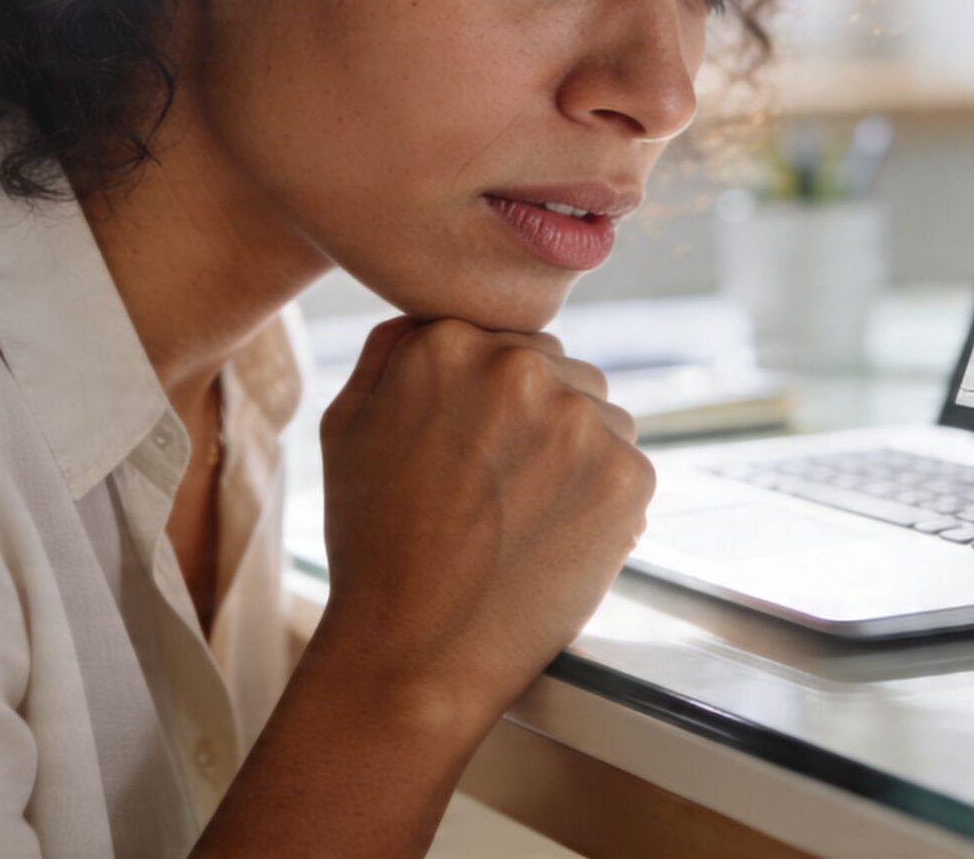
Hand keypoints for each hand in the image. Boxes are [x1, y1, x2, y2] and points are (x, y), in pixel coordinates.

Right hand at [307, 315, 653, 729]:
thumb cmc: (374, 546)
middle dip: (538, 419)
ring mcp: (578, 419)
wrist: (415, 654)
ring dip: (576, 453)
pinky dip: (604, 501)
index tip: (474, 451)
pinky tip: (555, 540)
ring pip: (600, 413)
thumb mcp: (346, 426)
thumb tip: (436, 320)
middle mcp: (517, 366)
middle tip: (498, 492)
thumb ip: (392, 352)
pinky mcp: (625, 474)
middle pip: (558, 369)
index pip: (502, 342)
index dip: (490, 400)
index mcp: (446, 341)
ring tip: (524, 519)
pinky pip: (627, 465)